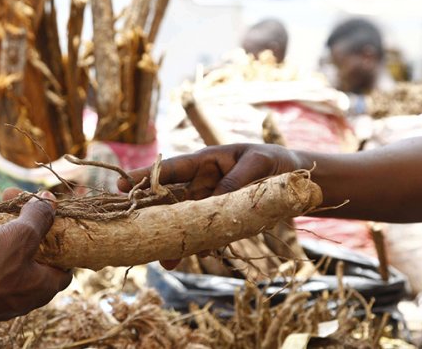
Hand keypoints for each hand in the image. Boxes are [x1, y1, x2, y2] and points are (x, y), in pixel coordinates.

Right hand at [0, 190, 71, 333]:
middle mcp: (15, 287)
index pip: (62, 264)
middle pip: (20, 244)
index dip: (58, 236)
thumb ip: (39, 217)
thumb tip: (51, 201)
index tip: (48, 214)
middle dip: (10, 214)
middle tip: (6, 195)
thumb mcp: (21, 237)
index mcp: (40, 284)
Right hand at [117, 143, 302, 269]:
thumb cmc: (275, 163)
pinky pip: (204, 233)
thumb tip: (213, 202)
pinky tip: (190, 257)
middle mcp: (202, 182)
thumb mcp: (258, 164)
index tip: (123, 186)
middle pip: (172, 200)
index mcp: (206, 161)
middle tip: (136, 232)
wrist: (298, 183)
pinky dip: (197, 245)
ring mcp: (209, 203)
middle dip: (155, 217)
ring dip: (175, 239)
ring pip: (184, 221)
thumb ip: (235, 181)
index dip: (147, 177)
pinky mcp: (220, 220)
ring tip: (167, 260)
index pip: (172, 169)